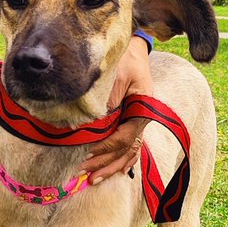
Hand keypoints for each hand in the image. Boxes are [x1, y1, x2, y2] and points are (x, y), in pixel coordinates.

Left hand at [81, 36, 152, 184]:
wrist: (132, 46)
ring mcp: (138, 120)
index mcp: (143, 108)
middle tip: (84, 175)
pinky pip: (128, 145)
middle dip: (104, 164)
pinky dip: (121, 160)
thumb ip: (106, 100)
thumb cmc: (124, 57)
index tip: (85, 155)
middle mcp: (142, 117)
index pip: (124, 137)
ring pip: (128, 151)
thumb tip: (91, 125)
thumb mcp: (115, 75)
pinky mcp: (131, 119)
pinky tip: (113, 171)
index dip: (104, 149)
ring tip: (93, 179)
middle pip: (126, 149)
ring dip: (111, 166)